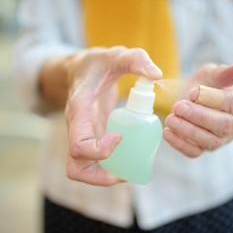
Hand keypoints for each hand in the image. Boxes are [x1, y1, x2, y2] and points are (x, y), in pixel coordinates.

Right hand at [65, 47, 161, 185]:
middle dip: (101, 177)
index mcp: (79, 111)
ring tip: (131, 170)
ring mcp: (82, 136)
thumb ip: (135, 59)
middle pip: (75, 167)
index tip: (120, 137)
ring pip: (82, 170)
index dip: (100, 150)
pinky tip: (130, 158)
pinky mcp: (91, 139)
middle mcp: (77, 129)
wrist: (79, 70)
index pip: (78, 145)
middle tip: (126, 171)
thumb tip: (156, 74)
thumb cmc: (97, 64)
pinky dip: (110, 168)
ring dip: (105, 177)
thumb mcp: (115, 55)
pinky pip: (94, 163)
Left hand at [163, 64, 232, 157]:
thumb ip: (224, 72)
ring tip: (170, 118)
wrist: (202, 101)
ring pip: (209, 141)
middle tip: (178, 107)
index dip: (210, 98)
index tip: (192, 92)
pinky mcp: (205, 148)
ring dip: (187, 131)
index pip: (231, 103)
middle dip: (198, 116)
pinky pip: (194, 152)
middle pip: (222, 125)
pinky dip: (180, 144)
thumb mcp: (214, 74)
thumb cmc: (211, 85)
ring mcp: (222, 140)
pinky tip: (167, 132)